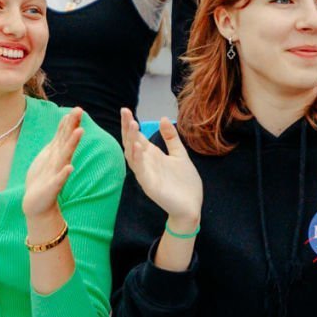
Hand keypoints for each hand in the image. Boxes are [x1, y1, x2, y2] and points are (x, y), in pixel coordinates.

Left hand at [23, 107, 83, 219]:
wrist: (37, 203)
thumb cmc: (43, 177)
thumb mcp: (49, 153)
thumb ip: (58, 138)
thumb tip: (66, 119)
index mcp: (58, 153)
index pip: (65, 134)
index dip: (71, 122)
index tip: (78, 108)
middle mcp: (60, 161)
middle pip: (68, 140)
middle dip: (73, 126)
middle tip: (80, 111)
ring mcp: (57, 173)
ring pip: (65, 156)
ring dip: (72, 144)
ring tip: (79, 132)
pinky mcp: (53, 187)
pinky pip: (59, 179)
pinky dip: (64, 174)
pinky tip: (69, 168)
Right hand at [119, 109, 200, 230]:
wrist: (192, 206)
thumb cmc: (185, 183)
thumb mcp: (180, 155)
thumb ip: (171, 138)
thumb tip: (162, 118)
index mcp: (152, 156)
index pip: (137, 137)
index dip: (130, 124)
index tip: (125, 110)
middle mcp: (145, 163)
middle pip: (131, 143)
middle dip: (126, 128)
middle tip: (124, 112)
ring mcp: (146, 174)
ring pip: (132, 155)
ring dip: (131, 139)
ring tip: (131, 123)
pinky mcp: (149, 185)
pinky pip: (140, 170)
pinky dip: (137, 158)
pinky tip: (137, 146)